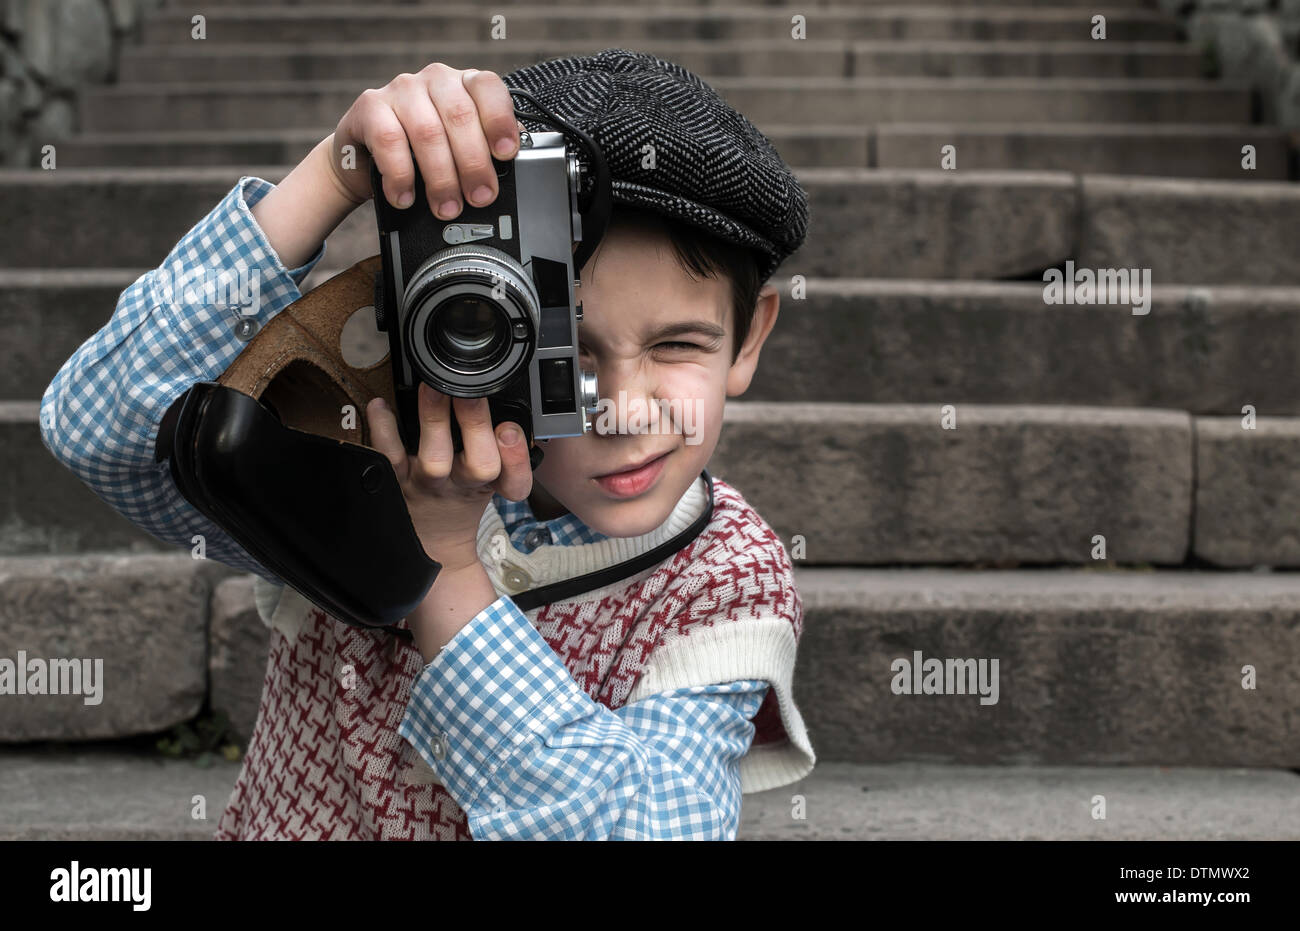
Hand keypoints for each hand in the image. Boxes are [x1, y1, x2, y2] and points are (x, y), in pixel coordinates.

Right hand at [328, 63, 522, 215]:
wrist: (369, 155)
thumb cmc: (424, 151)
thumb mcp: (461, 147)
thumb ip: (487, 150)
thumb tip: (513, 168)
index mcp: (465, 84)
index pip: (488, 87)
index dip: (499, 121)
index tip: (506, 154)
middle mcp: (435, 80)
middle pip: (460, 116)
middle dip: (473, 164)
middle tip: (479, 197)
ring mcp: (402, 89)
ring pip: (427, 131)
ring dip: (440, 177)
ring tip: (446, 206)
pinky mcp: (370, 105)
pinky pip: (388, 140)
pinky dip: (400, 175)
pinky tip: (405, 196)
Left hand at [365, 383, 532, 573]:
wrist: (430, 537)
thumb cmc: (461, 497)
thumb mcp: (493, 478)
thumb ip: (505, 447)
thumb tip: (508, 405)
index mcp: (493, 484)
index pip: (516, 481)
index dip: (517, 458)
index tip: (510, 431)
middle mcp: (463, 485)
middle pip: (480, 464)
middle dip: (476, 423)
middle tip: (469, 390)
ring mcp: (429, 484)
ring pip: (435, 460)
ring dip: (434, 421)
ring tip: (432, 388)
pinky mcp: (397, 481)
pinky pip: (389, 457)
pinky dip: (383, 430)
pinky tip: (380, 406)